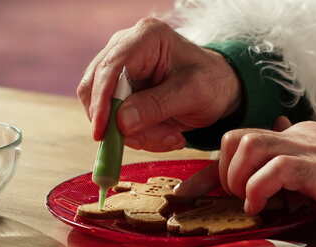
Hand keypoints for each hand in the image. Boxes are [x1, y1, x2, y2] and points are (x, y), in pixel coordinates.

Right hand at [77, 17, 240, 151]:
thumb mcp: (192, 95)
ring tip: (171, 135)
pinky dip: (137, 135)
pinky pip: (113, 120)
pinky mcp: (119, 90)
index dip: (102, 101)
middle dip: (120, 123)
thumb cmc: (212, 83)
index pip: (110, 68)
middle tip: (153, 140)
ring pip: (102, 109)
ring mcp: (119, 69)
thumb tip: (121, 123)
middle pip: (96, 88)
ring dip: (135, 133)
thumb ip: (156, 107)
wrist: (220, 89)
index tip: (102, 132)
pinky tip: (165, 133)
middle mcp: (125, 47)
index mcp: (146, 38)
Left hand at [176, 118, 315, 217]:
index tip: (187, 193)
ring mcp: (303, 147)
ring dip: (237, 177)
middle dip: (221, 170)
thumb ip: (292, 166)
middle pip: (235, 137)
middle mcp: (291, 137)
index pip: (238, 143)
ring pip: (247, 145)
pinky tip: (261, 206)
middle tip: (235, 195)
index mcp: (290, 138)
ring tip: (248, 199)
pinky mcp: (315, 165)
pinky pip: (274, 169)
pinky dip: (258, 189)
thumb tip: (266, 175)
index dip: (207, 170)